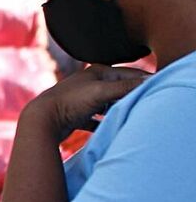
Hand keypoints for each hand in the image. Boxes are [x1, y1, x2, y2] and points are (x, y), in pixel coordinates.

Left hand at [23, 65, 150, 142]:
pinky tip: (111, 129)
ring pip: (108, 105)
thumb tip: (149, 82)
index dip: (145, 81)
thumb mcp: (102, 91)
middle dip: (133, 96)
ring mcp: (82, 100)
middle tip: (148, 105)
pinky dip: (103, 124)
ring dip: (119, 110)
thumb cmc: (70, 102)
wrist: (40, 120)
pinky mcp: (76, 117)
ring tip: (133, 116)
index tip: (160, 89)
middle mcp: (90, 83)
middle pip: (119, 89)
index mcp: (97, 72)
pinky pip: (95, 121)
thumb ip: (126, 87)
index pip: (129, 74)